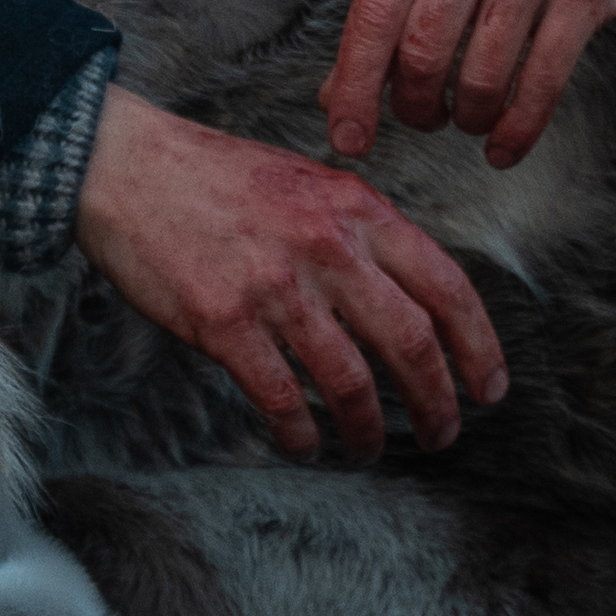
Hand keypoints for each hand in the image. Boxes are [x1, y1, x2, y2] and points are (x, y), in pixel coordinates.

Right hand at [74, 94, 511, 457]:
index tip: (489, 388)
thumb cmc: (217, 178)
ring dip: (368, 430)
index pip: (446, 286)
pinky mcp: (224, 321)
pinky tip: (303, 443)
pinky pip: (280, 397)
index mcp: (358, 209)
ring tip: (367, 449)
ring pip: (350, 381)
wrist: (126, 166)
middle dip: (438, 402)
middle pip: (411, 343)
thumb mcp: (310, 183)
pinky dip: (299, 433)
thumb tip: (409, 296)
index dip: (479, 347)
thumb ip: (360, 233)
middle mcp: (327, 246)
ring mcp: (275, 286)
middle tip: (443, 435)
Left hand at [321, 0, 615, 165]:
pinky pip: (542, 82)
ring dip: (469, 117)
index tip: (350, 138)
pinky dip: (517, 128)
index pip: (373, 18)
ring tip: (469, 117)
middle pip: (423, 52)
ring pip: (482, 75)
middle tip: (425, 117)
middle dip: (416, 107)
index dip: (356, 89)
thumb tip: (337, 95)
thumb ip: (385, 11)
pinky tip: (504, 142)